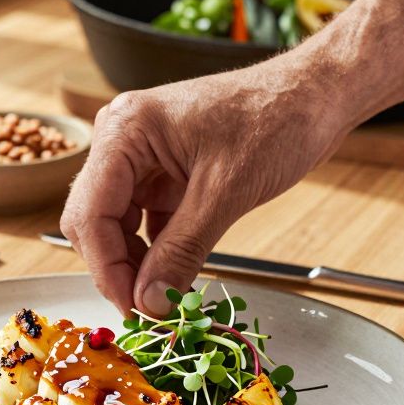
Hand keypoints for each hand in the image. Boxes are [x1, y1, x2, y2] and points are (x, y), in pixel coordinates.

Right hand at [60, 61, 345, 316]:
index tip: (133, 308)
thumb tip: (150, 302)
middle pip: (94, 219)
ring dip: (135, 261)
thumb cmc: (276, 119)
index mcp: (126, 130)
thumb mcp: (226, 193)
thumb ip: (181, 250)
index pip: (90, 212)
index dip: (107, 268)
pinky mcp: (162, 168)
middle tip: (148, 308)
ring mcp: (140, 153)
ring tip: (164, 293)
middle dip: (117, 267)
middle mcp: (122, 137)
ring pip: (115, 222)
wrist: (313, 95)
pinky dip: (154, 247)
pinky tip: (174, 270)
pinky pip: (143, 217)